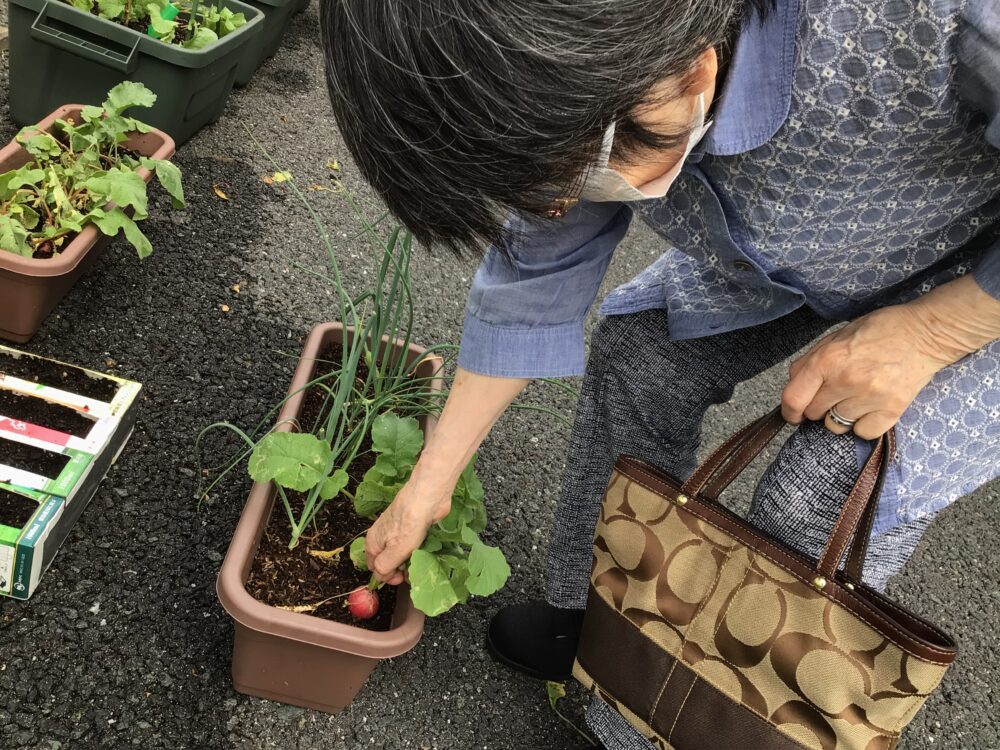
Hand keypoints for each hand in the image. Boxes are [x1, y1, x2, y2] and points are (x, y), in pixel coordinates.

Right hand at [365, 469, 451, 584]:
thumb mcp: (394, 552)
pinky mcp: (410, 528)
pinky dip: (416, 552)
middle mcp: (382, 538)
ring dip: (410, 562)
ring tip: (420, 562)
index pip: (374, 568)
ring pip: (400, 555)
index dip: (387, 576)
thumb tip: (380, 577)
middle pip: (387, 562)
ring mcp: (396, 532)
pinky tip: (424, 552)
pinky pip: (411, 546)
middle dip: (400, 570)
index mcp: (372, 543)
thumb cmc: (409, 525)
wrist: (426, 498)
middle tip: (412, 572)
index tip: (401, 578)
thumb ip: (384, 568)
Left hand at [781, 276, 999, 438]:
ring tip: (854, 398)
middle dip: (817, 407)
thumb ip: (811, 360)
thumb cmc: (879, 331)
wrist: (925, 333)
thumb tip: (795, 383)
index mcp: (827, 359)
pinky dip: (862, 425)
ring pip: (835, 426)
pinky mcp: (891, 410)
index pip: (793, 398)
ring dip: (839, 416)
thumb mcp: (837, 336)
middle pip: (813, 413)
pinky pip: (862, 433)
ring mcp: (869, 397)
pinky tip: (869, 408)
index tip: (792, 414)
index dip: (789, 411)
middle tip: (833, 394)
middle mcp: (845, 380)